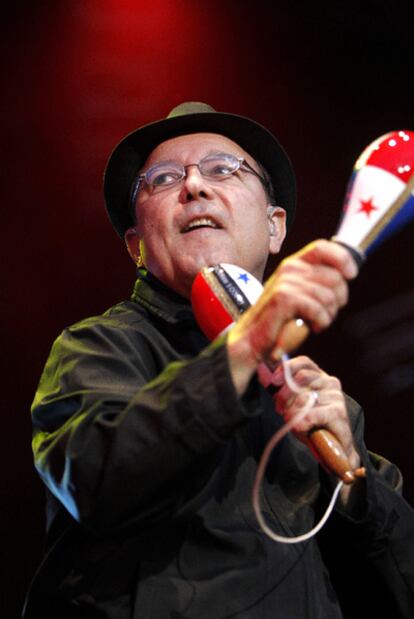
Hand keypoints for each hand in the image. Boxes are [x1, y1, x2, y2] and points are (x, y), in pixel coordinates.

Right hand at [227, 239, 357, 392]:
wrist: (251, 339)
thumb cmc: (278, 320)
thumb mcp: (299, 294)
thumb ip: (317, 282)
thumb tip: (345, 277)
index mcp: (294, 264)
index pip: (323, 247)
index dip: (342, 259)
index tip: (352, 275)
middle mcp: (289, 268)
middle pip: (334, 276)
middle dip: (338, 299)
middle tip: (325, 313)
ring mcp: (285, 282)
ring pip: (329, 295)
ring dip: (328, 314)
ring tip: (316, 321)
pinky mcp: (284, 298)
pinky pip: (318, 308)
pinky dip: (319, 321)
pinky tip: (310, 326)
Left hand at [270, 355, 364, 509]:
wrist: (333, 449)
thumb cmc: (311, 424)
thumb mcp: (291, 404)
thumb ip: (279, 388)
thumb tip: (262, 371)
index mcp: (320, 376)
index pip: (304, 362)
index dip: (286, 368)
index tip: (274, 381)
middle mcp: (330, 382)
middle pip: (301, 377)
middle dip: (284, 394)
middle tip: (279, 408)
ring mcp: (336, 396)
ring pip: (304, 397)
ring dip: (292, 412)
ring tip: (291, 421)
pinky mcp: (338, 412)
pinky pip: (311, 413)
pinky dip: (301, 422)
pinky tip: (300, 427)